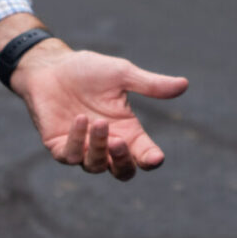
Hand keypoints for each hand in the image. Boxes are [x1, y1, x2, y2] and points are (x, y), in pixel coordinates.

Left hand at [11, 46, 188, 180]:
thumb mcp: (122, 74)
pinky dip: (76, 140)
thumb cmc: (88, 70)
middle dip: (123, 162)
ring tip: (99, 122)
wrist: (52, 66)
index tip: (155, 157)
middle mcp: (106, 144)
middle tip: (120, 142)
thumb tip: (184, 84)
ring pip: (95, 166)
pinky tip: (80, 119)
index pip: (144, 154)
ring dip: (98, 148)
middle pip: (122, 171)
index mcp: (127, 130)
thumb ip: (150, 84)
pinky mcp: (59, 146)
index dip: (150, 159)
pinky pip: (70, 156)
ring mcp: (82, 148)